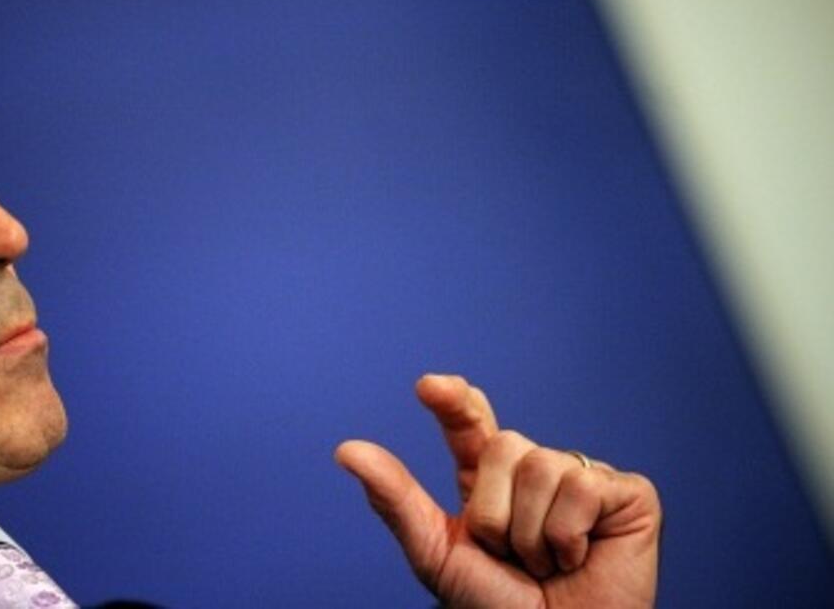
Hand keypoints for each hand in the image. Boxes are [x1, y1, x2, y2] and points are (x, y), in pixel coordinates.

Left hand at [336, 374, 660, 607]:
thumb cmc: (497, 608)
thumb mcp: (437, 554)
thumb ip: (396, 499)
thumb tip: (346, 450)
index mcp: (490, 482)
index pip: (471, 424)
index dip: (454, 402)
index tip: (429, 387)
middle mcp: (536, 470)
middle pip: (504, 445)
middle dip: (496, 512)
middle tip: (513, 555)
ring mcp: (582, 478)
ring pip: (541, 465)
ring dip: (532, 532)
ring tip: (547, 562)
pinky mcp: (626, 493)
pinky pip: (582, 486)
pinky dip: (569, 535)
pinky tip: (579, 557)